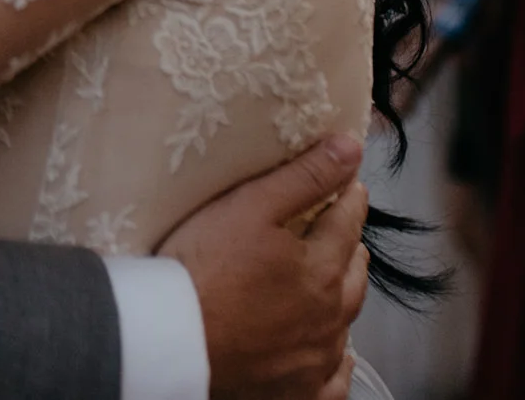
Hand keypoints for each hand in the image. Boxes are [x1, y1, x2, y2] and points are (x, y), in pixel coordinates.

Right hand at [156, 135, 369, 399]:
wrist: (170, 339)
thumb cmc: (203, 268)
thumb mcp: (250, 206)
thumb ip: (304, 177)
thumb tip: (350, 148)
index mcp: (322, 269)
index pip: (347, 222)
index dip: (348, 196)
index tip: (348, 183)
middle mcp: (328, 317)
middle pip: (354, 273)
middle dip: (349, 247)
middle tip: (341, 232)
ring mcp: (314, 359)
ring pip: (346, 323)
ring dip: (344, 298)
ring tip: (334, 282)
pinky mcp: (295, 392)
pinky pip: (333, 382)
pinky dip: (338, 365)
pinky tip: (334, 355)